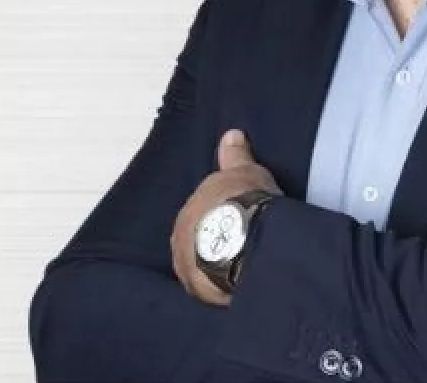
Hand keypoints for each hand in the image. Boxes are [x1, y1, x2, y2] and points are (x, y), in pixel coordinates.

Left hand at [170, 129, 281, 306]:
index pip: (199, 216)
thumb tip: (231, 135)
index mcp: (188, 210)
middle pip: (196, 242)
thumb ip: (236, 155)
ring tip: (240, 272)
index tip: (235, 224)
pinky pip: (210, 290)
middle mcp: (179, 238)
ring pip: (200, 267)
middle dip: (212, 245)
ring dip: (214, 269)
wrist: (246, 235)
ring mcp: (186, 266)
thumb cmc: (244, 199)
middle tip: (240, 248)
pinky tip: (237, 288)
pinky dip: (220, 288)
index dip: (218, 219)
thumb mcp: (245, 170)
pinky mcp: (199, 290)